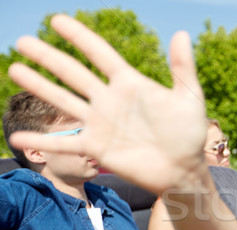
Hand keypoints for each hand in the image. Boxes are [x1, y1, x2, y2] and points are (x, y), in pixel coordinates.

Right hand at [8, 14, 207, 194]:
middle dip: (48, 57)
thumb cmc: (189, 135)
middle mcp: (110, 101)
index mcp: (130, 84)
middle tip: (23, 41)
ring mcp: (101, 124)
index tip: (57, 20)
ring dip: (39, 86)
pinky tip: (17, 136)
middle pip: (73, 73)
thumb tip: (181, 33)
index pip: (100, 54)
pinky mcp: (97, 148)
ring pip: (64, 101)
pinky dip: (43, 141)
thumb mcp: (190, 99)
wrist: (183, 171)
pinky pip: (66, 143)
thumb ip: (183, 68)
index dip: (80, 37)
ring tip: (15, 69)